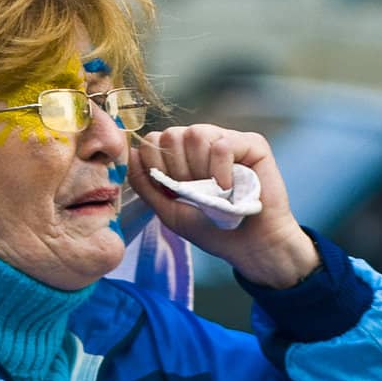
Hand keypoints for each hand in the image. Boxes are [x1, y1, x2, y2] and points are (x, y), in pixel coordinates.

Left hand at [126, 124, 320, 288]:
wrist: (250, 245)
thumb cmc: (211, 229)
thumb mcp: (169, 211)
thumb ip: (146, 184)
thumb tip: (130, 153)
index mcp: (181, 155)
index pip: (154, 140)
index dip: (157, 166)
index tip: (174, 191)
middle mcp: (203, 142)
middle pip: (172, 135)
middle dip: (179, 171)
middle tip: (198, 194)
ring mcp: (226, 139)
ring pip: (196, 135)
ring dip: (200, 171)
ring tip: (215, 191)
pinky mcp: (251, 144)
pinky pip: (222, 145)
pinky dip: (221, 171)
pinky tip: (230, 189)